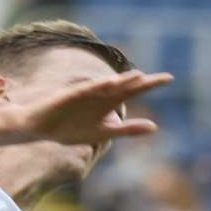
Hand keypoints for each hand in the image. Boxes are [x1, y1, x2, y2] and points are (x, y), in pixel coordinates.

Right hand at [15, 70, 173, 146]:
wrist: (40, 128)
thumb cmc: (70, 129)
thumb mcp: (104, 133)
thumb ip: (128, 130)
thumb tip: (155, 126)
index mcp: (109, 103)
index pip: (133, 91)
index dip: (150, 84)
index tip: (170, 78)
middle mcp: (100, 94)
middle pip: (125, 85)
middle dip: (143, 82)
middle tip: (167, 78)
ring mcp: (85, 94)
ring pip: (107, 85)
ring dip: (122, 81)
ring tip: (140, 77)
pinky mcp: (70, 95)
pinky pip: (85, 90)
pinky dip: (97, 86)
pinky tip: (109, 84)